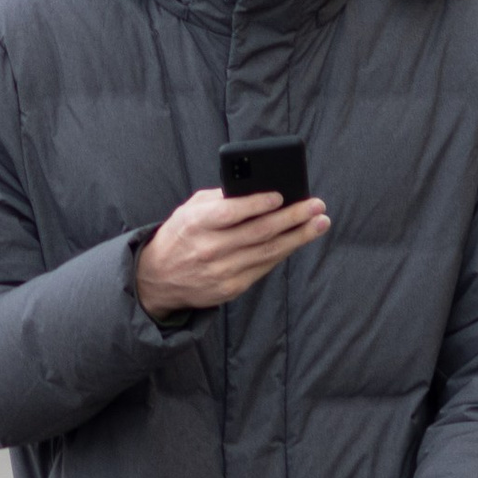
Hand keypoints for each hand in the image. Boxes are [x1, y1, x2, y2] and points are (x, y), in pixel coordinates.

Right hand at [133, 185, 328, 317]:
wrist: (158, 278)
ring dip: (298, 237)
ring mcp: (222, 272)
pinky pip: (264, 267)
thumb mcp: (189, 210)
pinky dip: (284, 252)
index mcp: (195, 224)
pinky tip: (298, 240)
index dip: (257, 204)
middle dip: (292, 218)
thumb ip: (218, 200)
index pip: (230, 213)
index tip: (281, 195)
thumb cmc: (179, 235)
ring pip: (268, 252)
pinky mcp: (231, 288)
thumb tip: (256, 189)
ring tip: (319, 222)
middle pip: (258, 233)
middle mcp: (209, 249)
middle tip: (316, 206)